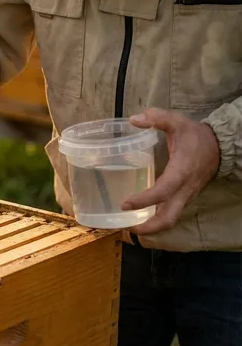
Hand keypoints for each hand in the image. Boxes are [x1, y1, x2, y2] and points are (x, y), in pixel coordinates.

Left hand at [122, 108, 219, 234]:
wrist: (219, 145)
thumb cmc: (195, 135)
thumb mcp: (177, 121)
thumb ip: (158, 118)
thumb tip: (134, 119)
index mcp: (181, 171)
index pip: (163, 191)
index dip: (144, 200)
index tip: (125, 203)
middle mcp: (184, 189)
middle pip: (169, 218)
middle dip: (149, 227)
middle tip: (127, 228)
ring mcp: (186, 196)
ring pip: (171, 219)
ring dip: (152, 227)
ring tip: (130, 227)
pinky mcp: (184, 197)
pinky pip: (171, 213)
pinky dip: (157, 220)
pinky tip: (141, 218)